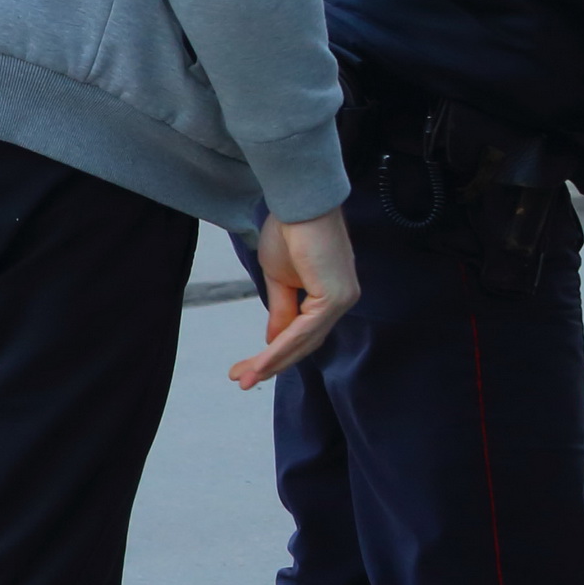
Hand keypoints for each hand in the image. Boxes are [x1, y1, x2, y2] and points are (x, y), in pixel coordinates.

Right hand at [233, 208, 358, 389]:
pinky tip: (260, 364)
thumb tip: (272, 341)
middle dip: (270, 365)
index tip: (248, 368)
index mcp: (330, 295)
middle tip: (242, 381)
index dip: (276, 352)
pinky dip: (279, 349)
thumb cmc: (289, 231)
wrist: (296, 204)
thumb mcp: (279, 278)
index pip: (304, 333)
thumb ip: (281, 311)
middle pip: (304, 343)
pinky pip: (302, 331)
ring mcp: (341, 300)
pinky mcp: (334, 298)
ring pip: (303, 342)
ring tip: (244, 379)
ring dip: (271, 363)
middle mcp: (341, 300)